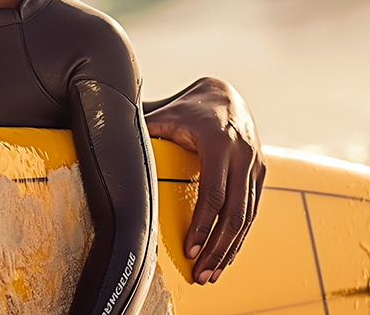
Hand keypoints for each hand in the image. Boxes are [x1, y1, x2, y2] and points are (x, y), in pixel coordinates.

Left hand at [144, 77, 265, 284]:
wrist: (226, 95)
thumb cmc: (190, 108)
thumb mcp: (166, 114)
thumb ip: (143, 132)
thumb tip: (108, 145)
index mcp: (219, 142)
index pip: (213, 193)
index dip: (202, 225)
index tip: (188, 250)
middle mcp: (243, 156)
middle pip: (234, 213)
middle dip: (218, 248)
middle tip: (201, 275)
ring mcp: (257, 166)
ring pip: (247, 218)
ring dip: (230, 249)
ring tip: (211, 274)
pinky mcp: (261, 175)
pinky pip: (251, 212)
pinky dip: (239, 237)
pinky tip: (225, 256)